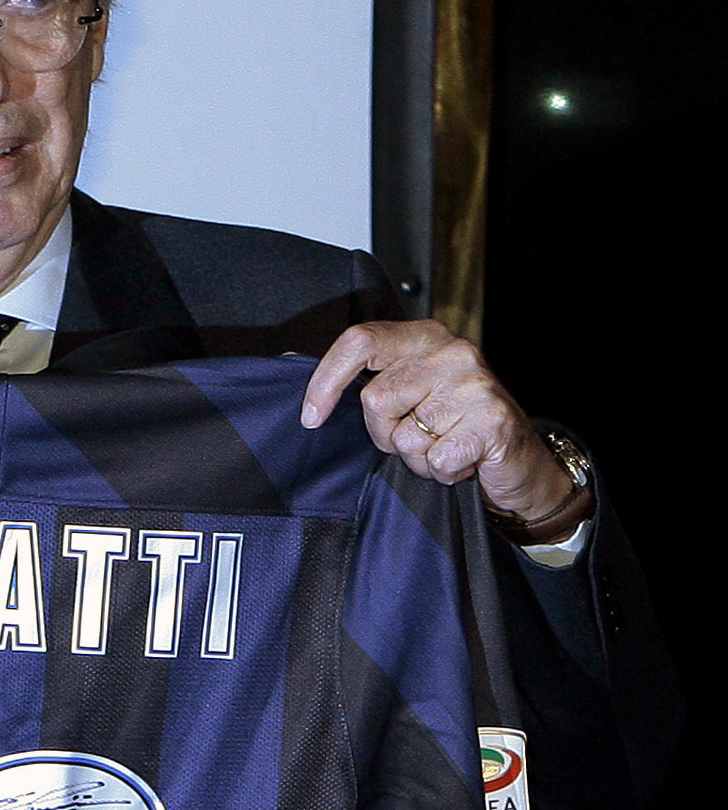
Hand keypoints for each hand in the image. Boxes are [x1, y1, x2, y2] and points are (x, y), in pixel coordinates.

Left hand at [300, 320, 575, 526]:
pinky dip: (442, 472)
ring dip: (416, 457)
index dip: (326, 380)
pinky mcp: (494, 420)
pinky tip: (464, 461)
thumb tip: (291, 370)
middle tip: (417, 436)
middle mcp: (452, 351)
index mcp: (424, 337)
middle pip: (375, 398)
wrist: (518, 462)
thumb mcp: (408, 394)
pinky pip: (434, 459)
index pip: (359, 340)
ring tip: (444, 447)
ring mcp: (476, 383)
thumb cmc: (453, 427)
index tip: (310, 417)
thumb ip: (364, 379)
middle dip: (385, 433)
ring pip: (404, 436)